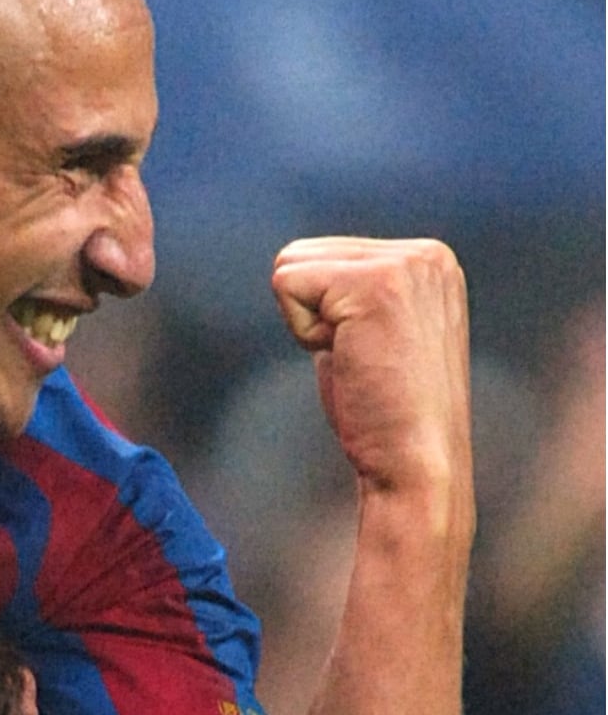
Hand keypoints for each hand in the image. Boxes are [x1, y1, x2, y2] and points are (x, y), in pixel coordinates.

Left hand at [271, 237, 471, 498]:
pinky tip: (349, 359)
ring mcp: (405, 264)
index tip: (369, 353)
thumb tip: (293, 268)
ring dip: (308, 323)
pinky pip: (286, 284)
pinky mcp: (376, 284)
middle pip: (301, 253)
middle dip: (312, 314)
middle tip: (360, 358)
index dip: (324, 314)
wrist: (415, 461)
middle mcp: (426, 253)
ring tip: (357, 358)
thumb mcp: (374, 334)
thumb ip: (349, 295)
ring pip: (290, 266)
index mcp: (429, 261)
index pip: (323, 255)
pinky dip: (303, 331)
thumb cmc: (385, 412)